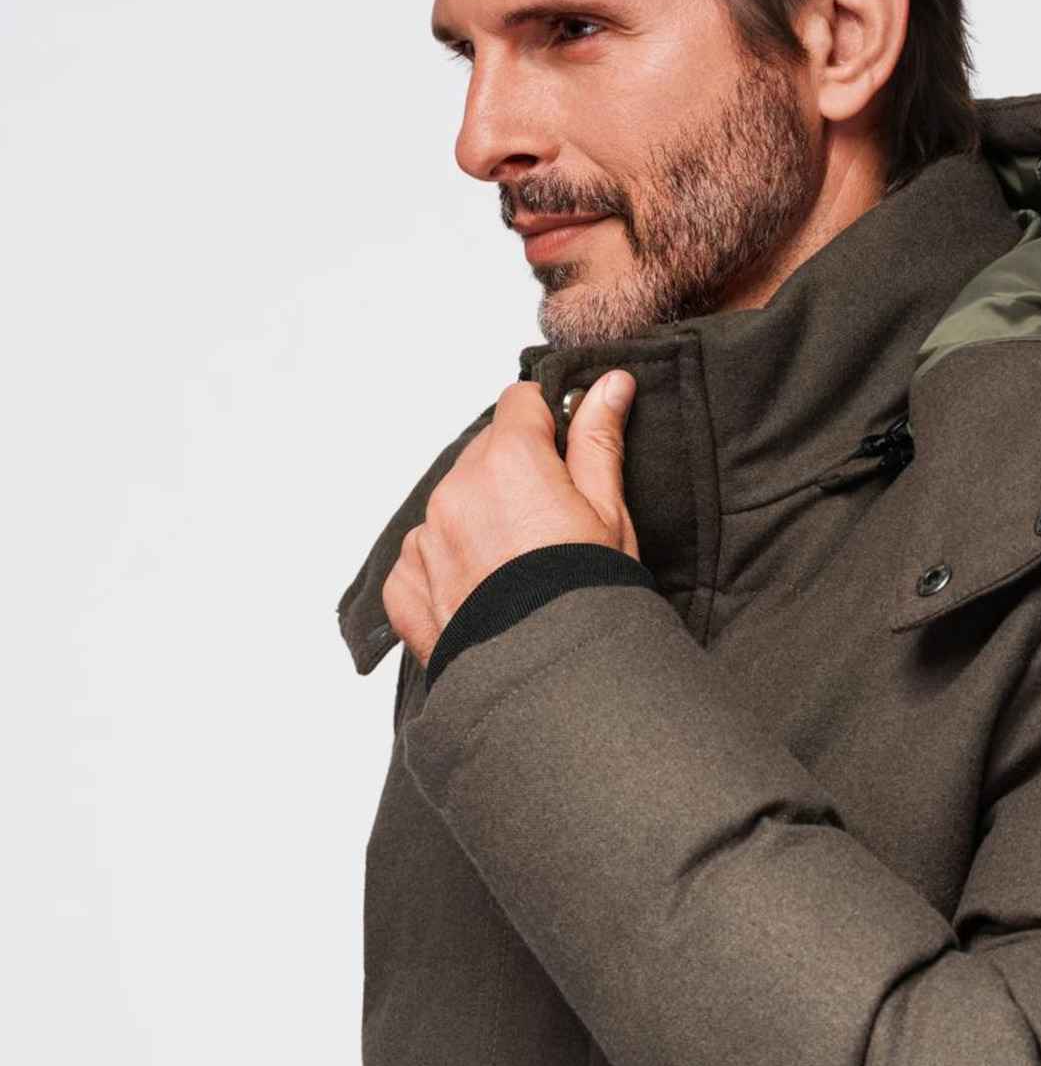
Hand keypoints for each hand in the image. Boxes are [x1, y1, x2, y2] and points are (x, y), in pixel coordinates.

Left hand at [382, 369, 639, 670]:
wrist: (555, 682)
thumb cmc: (589, 596)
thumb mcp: (609, 511)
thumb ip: (599, 439)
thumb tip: (610, 383)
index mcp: (508, 460)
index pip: (520, 403)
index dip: (548, 426)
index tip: (565, 459)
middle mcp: (455, 491)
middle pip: (484, 455)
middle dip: (513, 476)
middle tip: (550, 526)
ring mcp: (425, 540)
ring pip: (452, 505)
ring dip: (478, 520)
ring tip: (518, 569)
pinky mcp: (405, 586)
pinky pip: (422, 557)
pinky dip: (447, 567)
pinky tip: (485, 594)